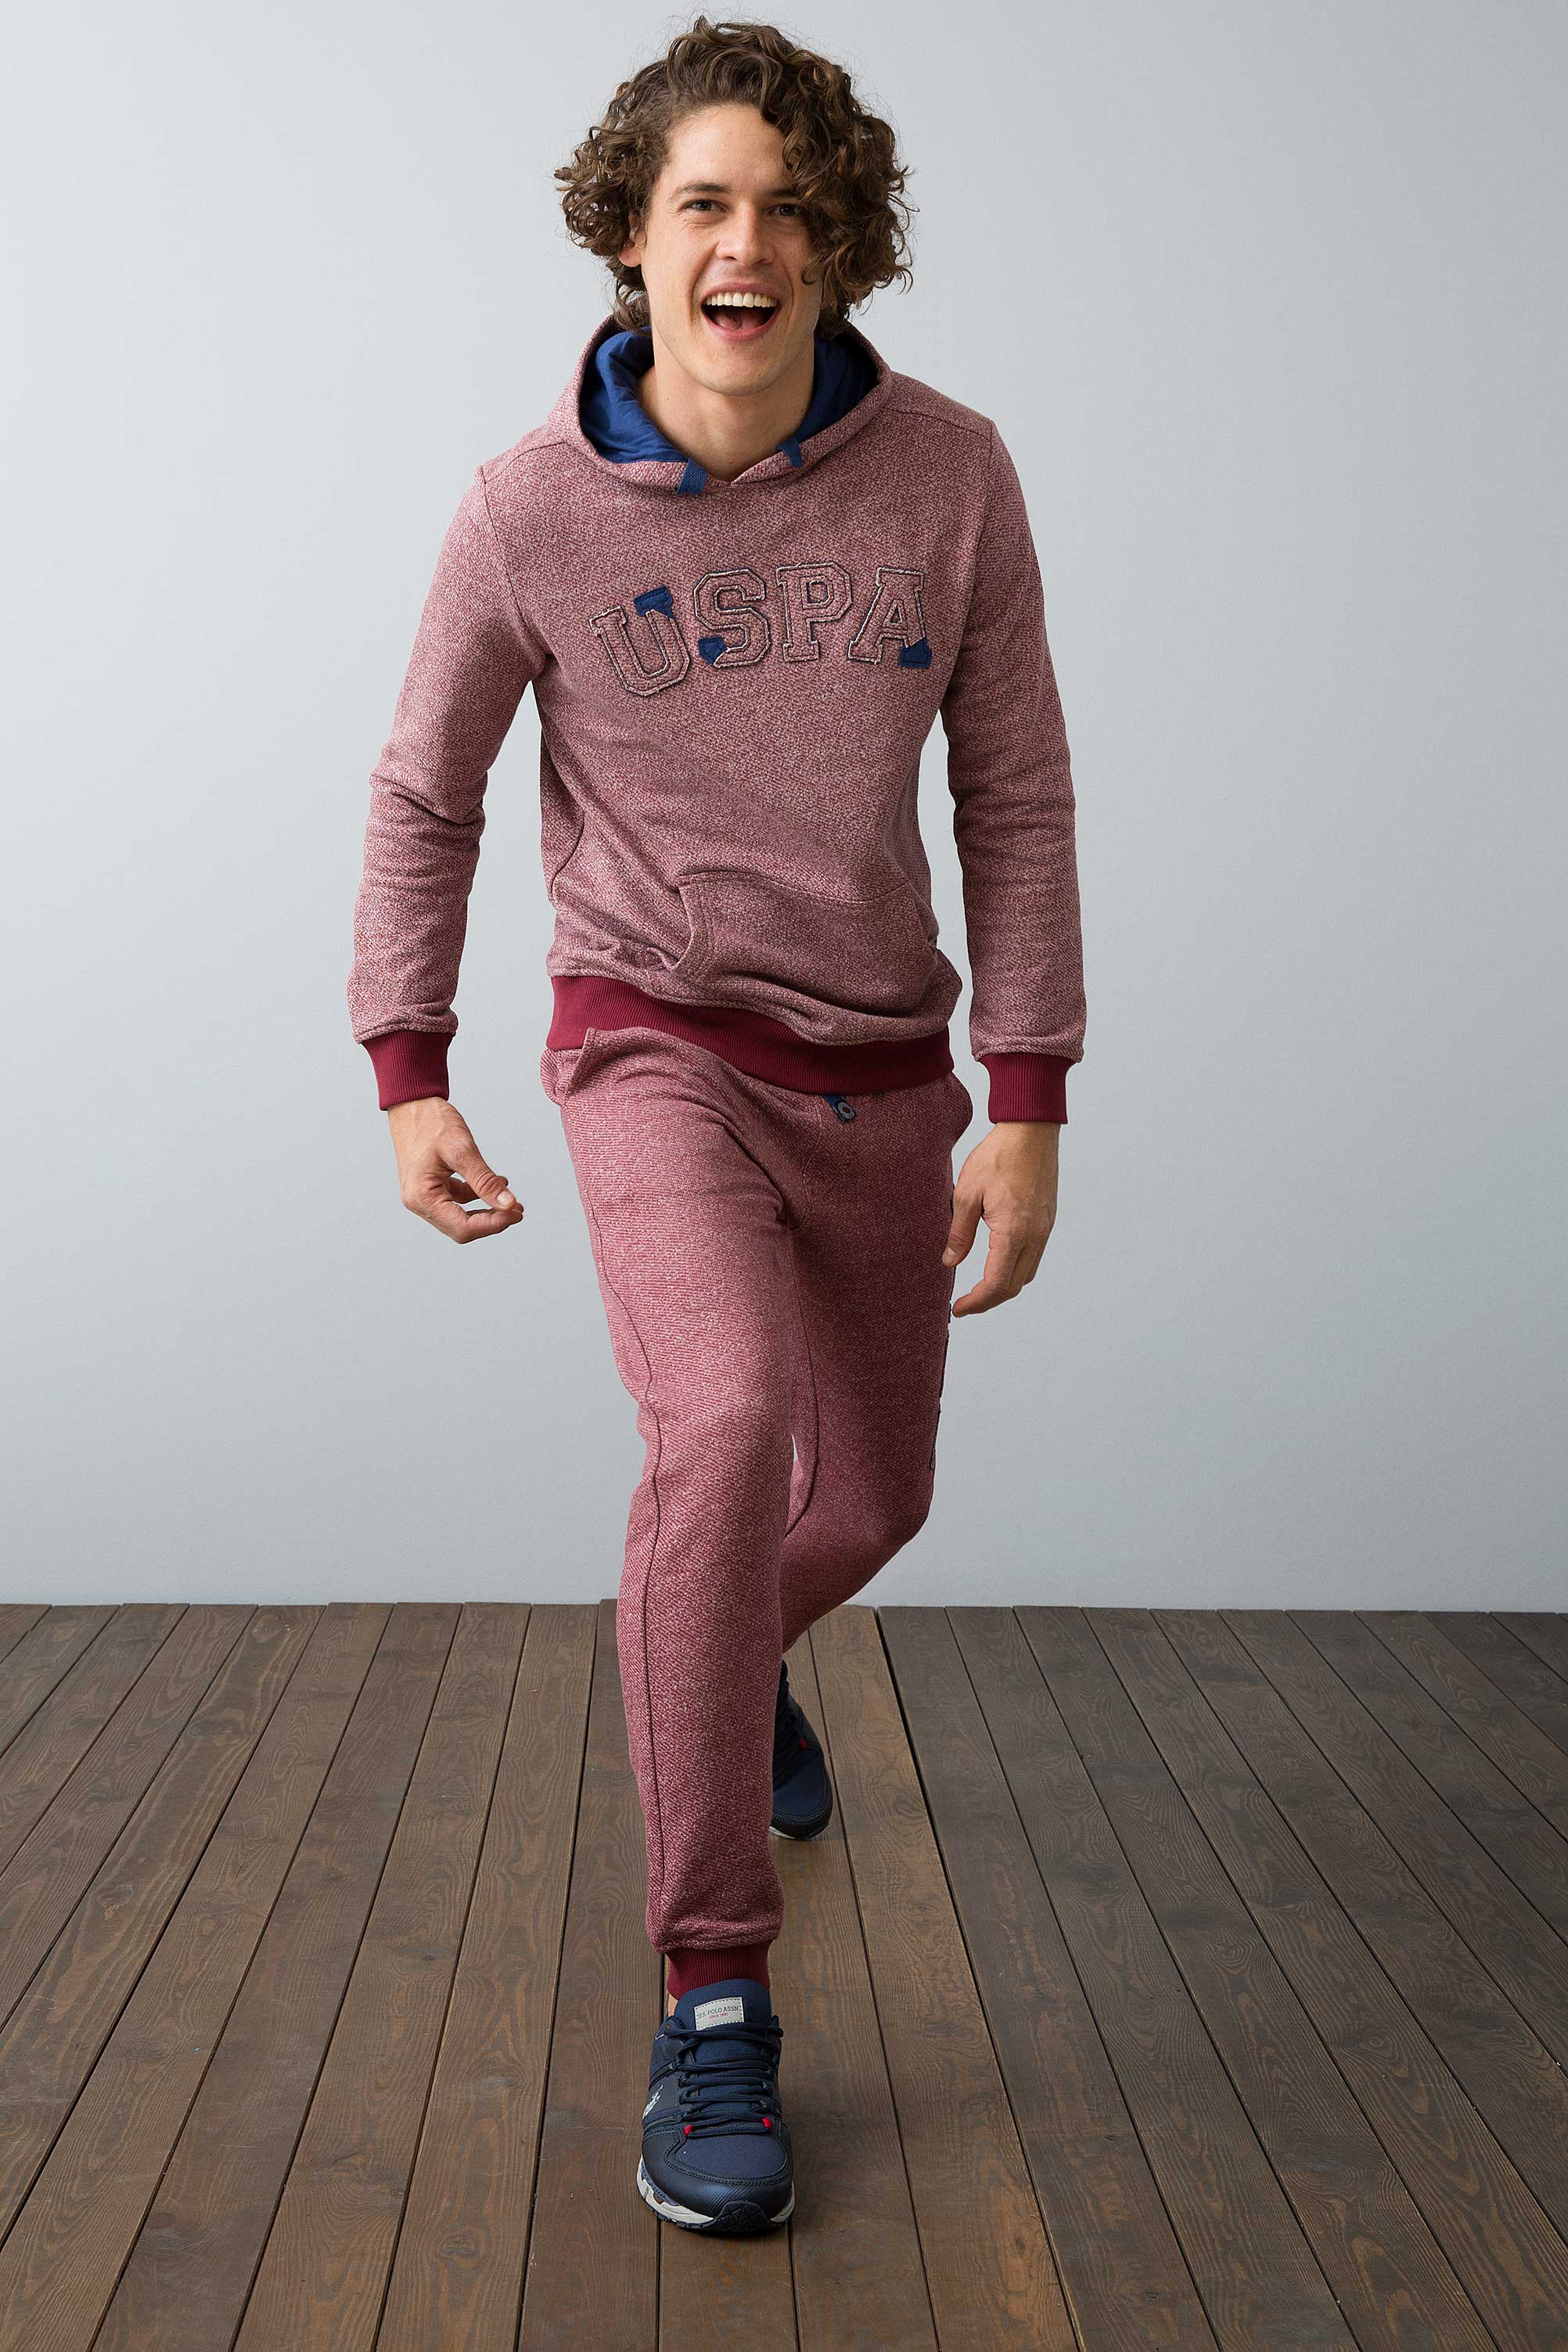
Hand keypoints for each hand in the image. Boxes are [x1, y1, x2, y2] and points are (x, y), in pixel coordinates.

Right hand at [385, 1096, 524, 1243]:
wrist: (412, 1103)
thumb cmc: (430, 1121)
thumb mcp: (462, 1150)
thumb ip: (485, 1180)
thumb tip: (508, 1204)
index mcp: (421, 1197)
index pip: (463, 1228)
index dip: (493, 1225)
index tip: (516, 1213)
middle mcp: (418, 1202)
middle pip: (461, 1228)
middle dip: (491, 1221)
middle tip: (518, 1211)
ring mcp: (423, 1196)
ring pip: (460, 1217)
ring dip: (486, 1211)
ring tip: (512, 1202)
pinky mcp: (430, 1187)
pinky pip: (456, 1200)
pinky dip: (477, 1196)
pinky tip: (496, 1185)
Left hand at [943, 1122, 1058, 1314]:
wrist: (1030, 1130)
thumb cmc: (998, 1156)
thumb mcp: (966, 1194)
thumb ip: (959, 1233)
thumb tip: (950, 1262)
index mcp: (1013, 1233)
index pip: (996, 1284)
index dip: (976, 1302)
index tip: (958, 1308)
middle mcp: (1035, 1236)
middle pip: (1014, 1286)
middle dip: (989, 1300)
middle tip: (965, 1303)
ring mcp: (1044, 1229)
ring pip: (1027, 1273)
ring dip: (1004, 1286)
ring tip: (979, 1288)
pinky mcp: (1047, 1220)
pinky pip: (1034, 1256)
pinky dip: (1015, 1269)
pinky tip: (998, 1262)